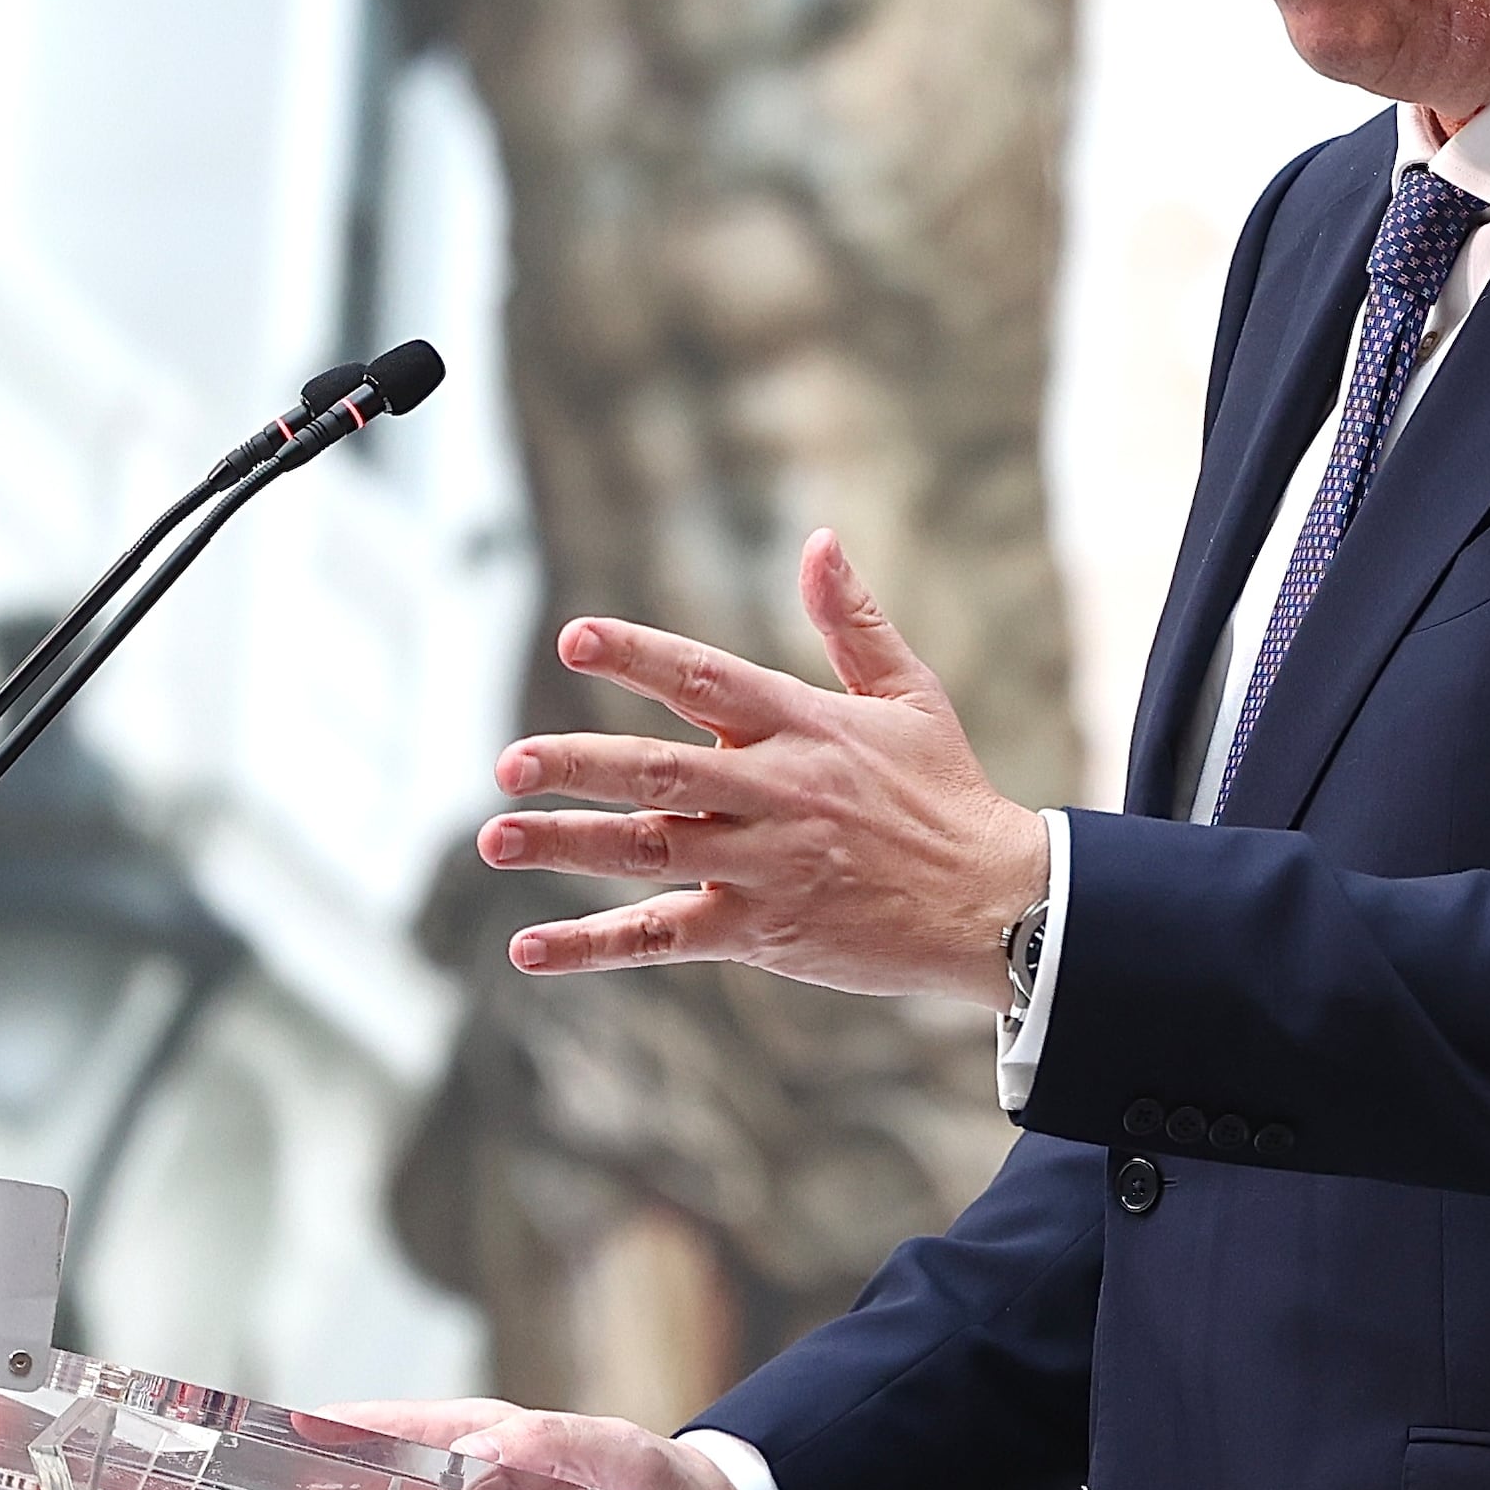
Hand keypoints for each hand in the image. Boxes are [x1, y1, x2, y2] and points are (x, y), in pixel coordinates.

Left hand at [481, 530, 1050, 1002]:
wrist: (994, 904)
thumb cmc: (947, 794)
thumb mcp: (911, 696)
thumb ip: (853, 621)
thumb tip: (819, 541)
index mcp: (803, 727)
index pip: (706, 680)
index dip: (639, 656)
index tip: (573, 638)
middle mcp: (776, 793)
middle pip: (661, 773)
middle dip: (580, 765)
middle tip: (508, 760)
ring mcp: (764, 866)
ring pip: (649, 853)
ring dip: (567, 845)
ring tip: (494, 837)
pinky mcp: (761, 931)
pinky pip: (664, 937)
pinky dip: (594, 944)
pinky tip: (529, 948)